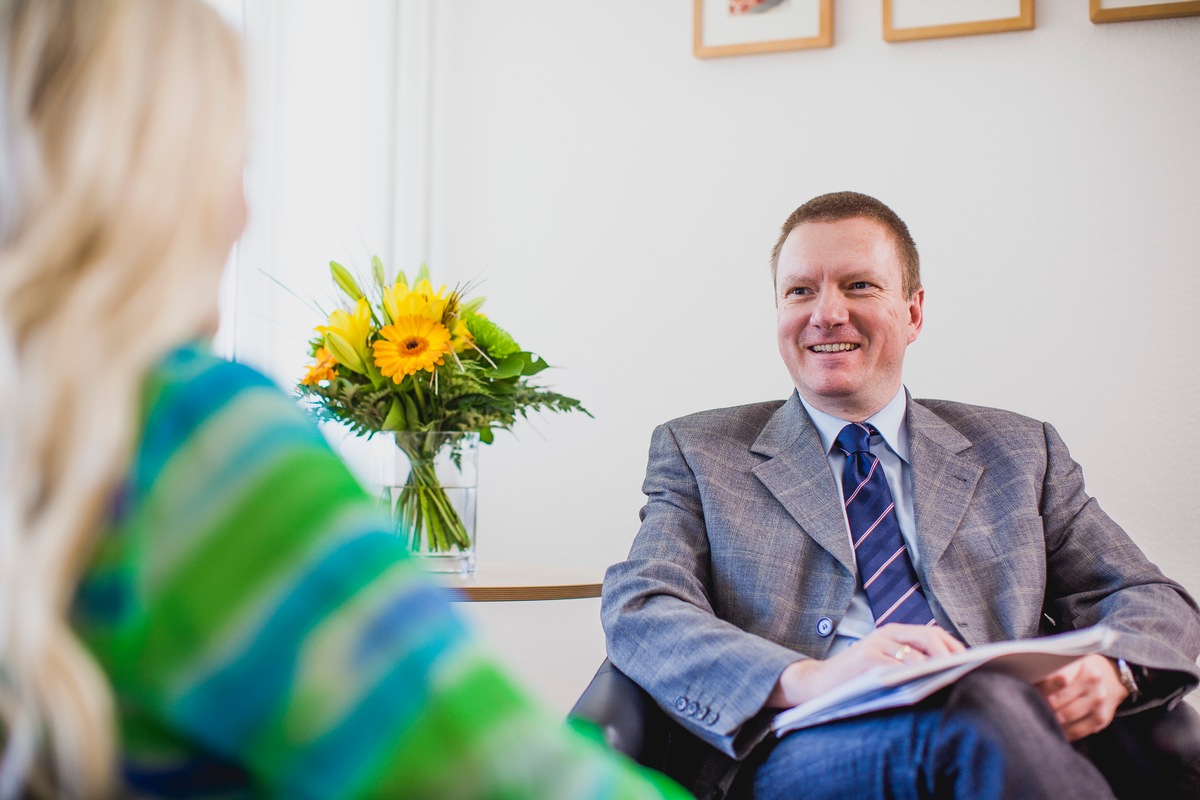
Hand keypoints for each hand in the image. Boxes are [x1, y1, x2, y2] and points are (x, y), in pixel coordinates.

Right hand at [767, 623, 964, 707]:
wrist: (818, 684)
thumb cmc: (857, 678)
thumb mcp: (885, 663)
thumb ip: (910, 661)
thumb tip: (950, 672)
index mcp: (894, 632)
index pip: (934, 634)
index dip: (955, 648)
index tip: (971, 664)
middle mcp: (886, 633)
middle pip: (929, 637)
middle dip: (950, 656)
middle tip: (963, 674)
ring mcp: (875, 645)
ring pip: (916, 654)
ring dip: (935, 670)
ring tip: (949, 683)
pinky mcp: (865, 660)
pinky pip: (897, 667)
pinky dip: (912, 677)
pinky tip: (923, 688)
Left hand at [1034, 654, 1126, 740]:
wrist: (1112, 677)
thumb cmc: (1078, 669)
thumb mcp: (1067, 660)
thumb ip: (1048, 668)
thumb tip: (1022, 679)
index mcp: (1082, 664)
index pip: (1058, 678)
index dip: (1041, 687)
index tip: (1028, 690)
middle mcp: (1093, 682)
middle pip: (1060, 699)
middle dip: (1042, 704)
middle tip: (1028, 706)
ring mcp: (1099, 701)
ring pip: (1067, 717)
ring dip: (1050, 718)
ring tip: (1038, 715)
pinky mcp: (1102, 718)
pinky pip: (1078, 731)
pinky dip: (1063, 732)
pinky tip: (1053, 727)